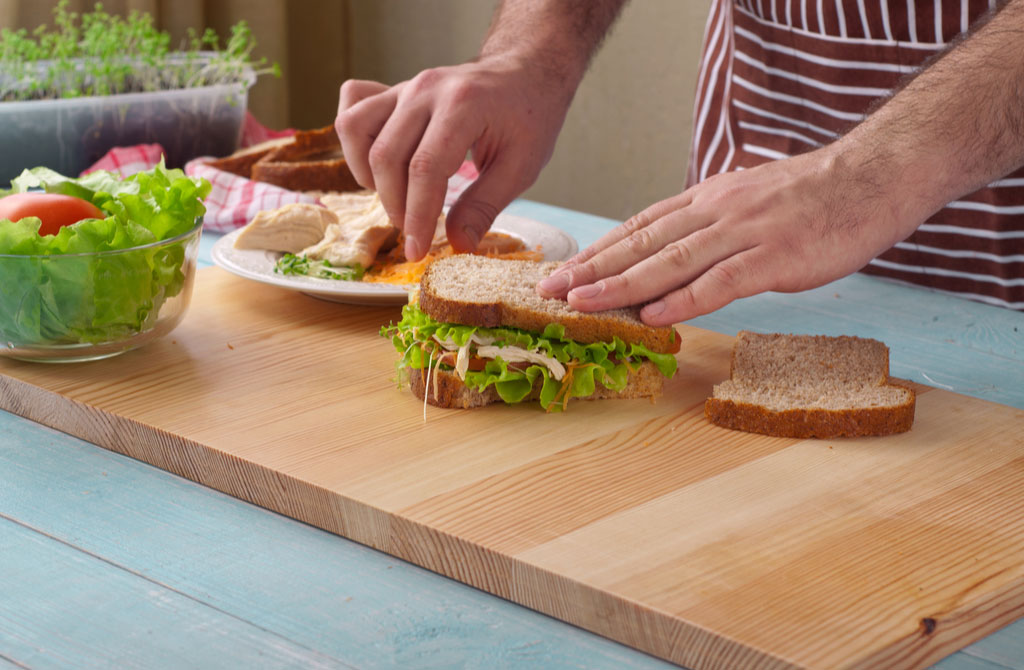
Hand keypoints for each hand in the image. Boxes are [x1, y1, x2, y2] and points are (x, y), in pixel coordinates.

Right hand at [334, 57, 573, 260]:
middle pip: (387, 155)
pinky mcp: (394, 90)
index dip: (417, 216)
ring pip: (356, 129)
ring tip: (397, 196)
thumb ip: (485, 205)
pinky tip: (380, 165)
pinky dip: (355, 142)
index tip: (417, 251)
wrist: (525, 72)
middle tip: (414, 230)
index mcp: (463, 105)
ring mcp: (405, 86)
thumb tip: (457, 244)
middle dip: (395, 204)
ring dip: (368, 174)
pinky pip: (353, 109)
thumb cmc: (529, 118)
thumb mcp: (521, 166)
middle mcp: (426, 90)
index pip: (425, 168)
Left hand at [536, 146, 927, 325]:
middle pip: (642, 242)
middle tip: (551, 290)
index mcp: (706, 200)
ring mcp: (743, 233)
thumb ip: (708, 226)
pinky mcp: (774, 256)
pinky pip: (721, 281)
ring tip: (583, 303)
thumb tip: (672, 252)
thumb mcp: (746, 201)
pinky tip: (654, 315)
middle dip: (591, 269)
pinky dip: (684, 299)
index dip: (597, 251)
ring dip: (622, 285)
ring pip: (670, 262)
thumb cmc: (811, 197)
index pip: (638, 226)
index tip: (562, 272)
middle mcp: (714, 212)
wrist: (869, 178)